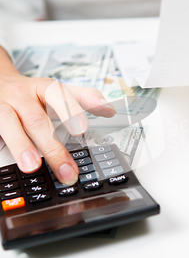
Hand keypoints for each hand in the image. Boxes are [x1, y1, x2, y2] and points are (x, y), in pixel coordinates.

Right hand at [0, 49, 115, 183]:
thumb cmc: (31, 93)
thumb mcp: (56, 91)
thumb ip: (83, 99)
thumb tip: (109, 109)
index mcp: (42, 88)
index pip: (58, 94)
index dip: (71, 110)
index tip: (82, 129)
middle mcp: (22, 96)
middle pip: (37, 119)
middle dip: (52, 146)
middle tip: (66, 169)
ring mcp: (2, 108)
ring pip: (9, 124)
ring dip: (21, 146)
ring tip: (32, 166)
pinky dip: (1, 146)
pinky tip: (9, 162)